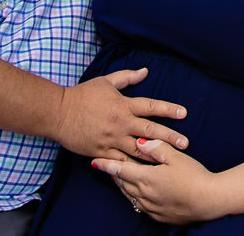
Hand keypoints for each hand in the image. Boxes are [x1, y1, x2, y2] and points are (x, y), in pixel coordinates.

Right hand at [52, 68, 188, 158]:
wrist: (58, 113)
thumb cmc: (82, 95)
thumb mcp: (106, 81)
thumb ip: (127, 77)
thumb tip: (145, 71)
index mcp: (123, 105)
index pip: (151, 107)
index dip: (168, 109)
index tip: (183, 113)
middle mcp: (121, 123)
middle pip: (150, 131)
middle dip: (169, 137)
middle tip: (185, 143)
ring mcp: (112, 139)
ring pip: (138, 149)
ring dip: (155, 155)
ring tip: (170, 162)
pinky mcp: (102, 152)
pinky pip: (120, 162)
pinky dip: (132, 167)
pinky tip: (143, 174)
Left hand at [100, 138, 227, 224]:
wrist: (209, 200)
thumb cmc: (194, 176)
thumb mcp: (176, 157)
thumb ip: (156, 147)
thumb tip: (139, 142)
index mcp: (146, 178)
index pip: (120, 170)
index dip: (106, 165)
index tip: (94, 161)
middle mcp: (144, 195)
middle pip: (123, 183)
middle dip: (114, 175)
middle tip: (107, 166)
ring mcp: (150, 207)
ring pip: (130, 195)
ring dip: (123, 186)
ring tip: (119, 178)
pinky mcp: (158, 216)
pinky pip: (139, 206)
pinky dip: (134, 197)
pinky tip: (138, 193)